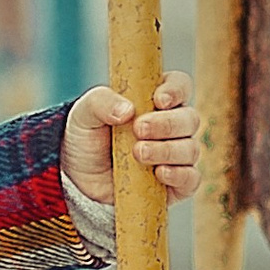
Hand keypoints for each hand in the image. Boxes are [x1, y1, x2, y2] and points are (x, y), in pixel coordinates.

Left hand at [63, 74, 199, 207]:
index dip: (176, 90)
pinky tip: (159, 173)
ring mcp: (176, 155)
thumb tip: (127, 110)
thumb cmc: (87, 137)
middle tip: (139, 130)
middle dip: (167, 124)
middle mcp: (172, 126)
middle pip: (190, 118)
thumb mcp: (84, 113)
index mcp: (155, 99)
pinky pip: (191, 179)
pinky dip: (179, 175)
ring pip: (191, 149)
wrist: (78, 177)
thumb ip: (102, 102)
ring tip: (138, 153)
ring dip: (167, 150)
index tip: (159, 100)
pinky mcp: (175, 183)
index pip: (180, 85)